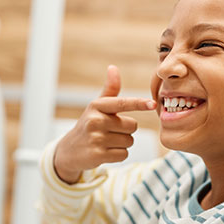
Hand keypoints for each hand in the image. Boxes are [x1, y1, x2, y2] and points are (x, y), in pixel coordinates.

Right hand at [54, 65, 156, 183]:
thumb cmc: (89, 124)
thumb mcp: (97, 106)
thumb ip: (110, 89)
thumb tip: (113, 68)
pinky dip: (118, 154)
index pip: (122, 103)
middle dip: (126, 130)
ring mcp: (96, 138)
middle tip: (110, 131)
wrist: (70, 150)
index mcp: (97, 106)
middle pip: (132, 126)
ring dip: (122, 143)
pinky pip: (123, 154)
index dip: (139, 103)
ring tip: (107, 141)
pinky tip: (105, 151)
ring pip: (129, 141)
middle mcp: (95, 120)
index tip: (152, 104)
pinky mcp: (98, 155)